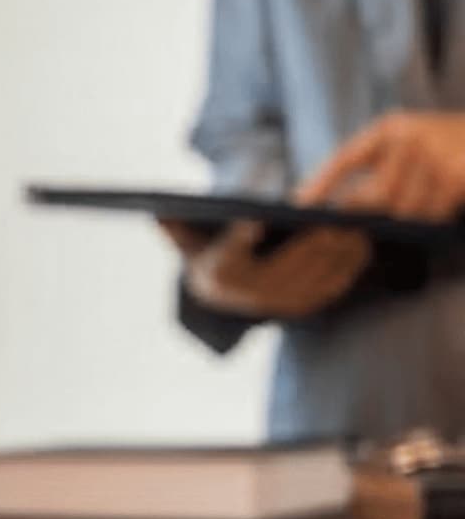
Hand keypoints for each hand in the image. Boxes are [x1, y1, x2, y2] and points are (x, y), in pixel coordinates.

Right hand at [160, 219, 369, 319]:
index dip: (241, 238)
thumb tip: (158, 211)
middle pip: (285, 267)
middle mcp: (248, 295)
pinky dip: (347, 267)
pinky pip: (329, 287)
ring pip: (313, 277)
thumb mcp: (188, 240)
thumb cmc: (208, 254)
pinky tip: (361, 244)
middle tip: (333, 216)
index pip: (228, 255)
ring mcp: (278, 304)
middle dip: (312, 242)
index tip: (257, 218)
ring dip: (337, 253)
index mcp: (218, 275)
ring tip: (356, 225)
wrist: (222, 294)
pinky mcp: (303, 307)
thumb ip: (176, 226)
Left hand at [295, 112, 464, 221]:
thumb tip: (341, 207)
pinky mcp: (458, 176)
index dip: (320, 183)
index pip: (345, 159)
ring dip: (405, 217)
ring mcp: (436, 156)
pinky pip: (433, 213)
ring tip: (414, 205)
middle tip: (356, 229)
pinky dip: (431, 216)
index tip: (299, 206)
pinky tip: (438, 204)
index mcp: (387, 129)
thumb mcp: (403, 140)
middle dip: (367, 215)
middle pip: (376, 194)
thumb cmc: (436, 142)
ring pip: (405, 209)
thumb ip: (373, 165)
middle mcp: (409, 138)